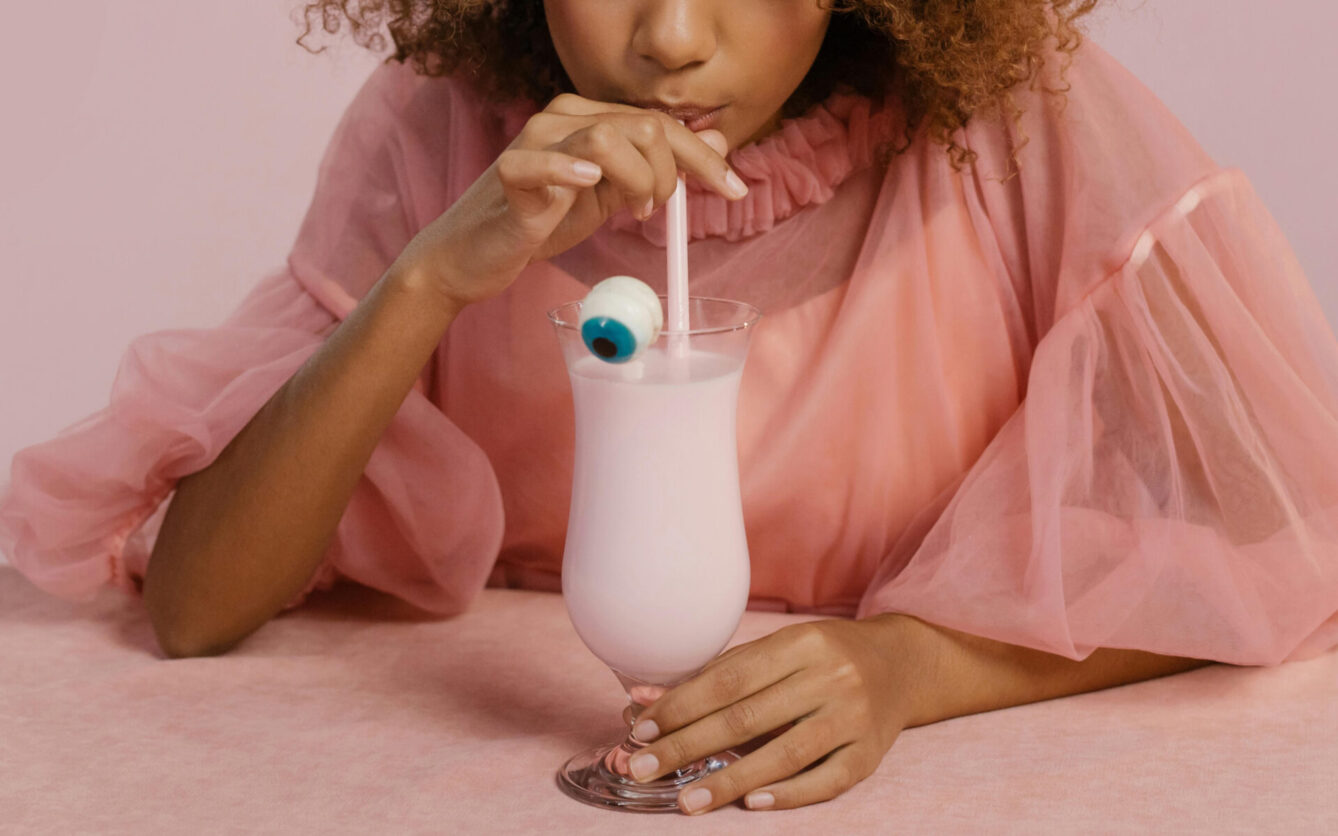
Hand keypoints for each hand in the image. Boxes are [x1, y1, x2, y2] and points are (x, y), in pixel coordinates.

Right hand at [392, 93, 746, 311]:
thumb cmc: (538, 222)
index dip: (703, 156)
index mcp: (588, 119)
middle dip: (672, 172)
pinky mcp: (511, 175)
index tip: (735, 190)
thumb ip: (655, 170)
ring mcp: (535, 142)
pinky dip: (570, 171)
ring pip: (610, 136)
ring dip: (640, 179)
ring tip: (633, 210)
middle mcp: (562, 119)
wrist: (473, 255)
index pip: (658, 122)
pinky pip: (542, 162)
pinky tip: (587, 186)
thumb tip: (716, 146)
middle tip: (657, 210)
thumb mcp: (609, 196)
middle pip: (644, 124)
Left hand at [624, 614, 937, 813]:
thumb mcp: (775, 652)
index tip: (640, 730)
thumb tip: (642, 701)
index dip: (681, 706)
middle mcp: (830, 676)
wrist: (900, 664)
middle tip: (643, 768)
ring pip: (784, 753)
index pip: (728, 680)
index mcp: (801, 643)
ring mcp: (853, 717)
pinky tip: (750, 804)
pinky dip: (787, 794)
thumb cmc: (821, 657)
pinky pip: (826, 780)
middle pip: (748, 717)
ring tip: (686, 801)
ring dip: (728, 780)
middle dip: (687, 745)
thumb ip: (715, 675)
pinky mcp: (869, 753)